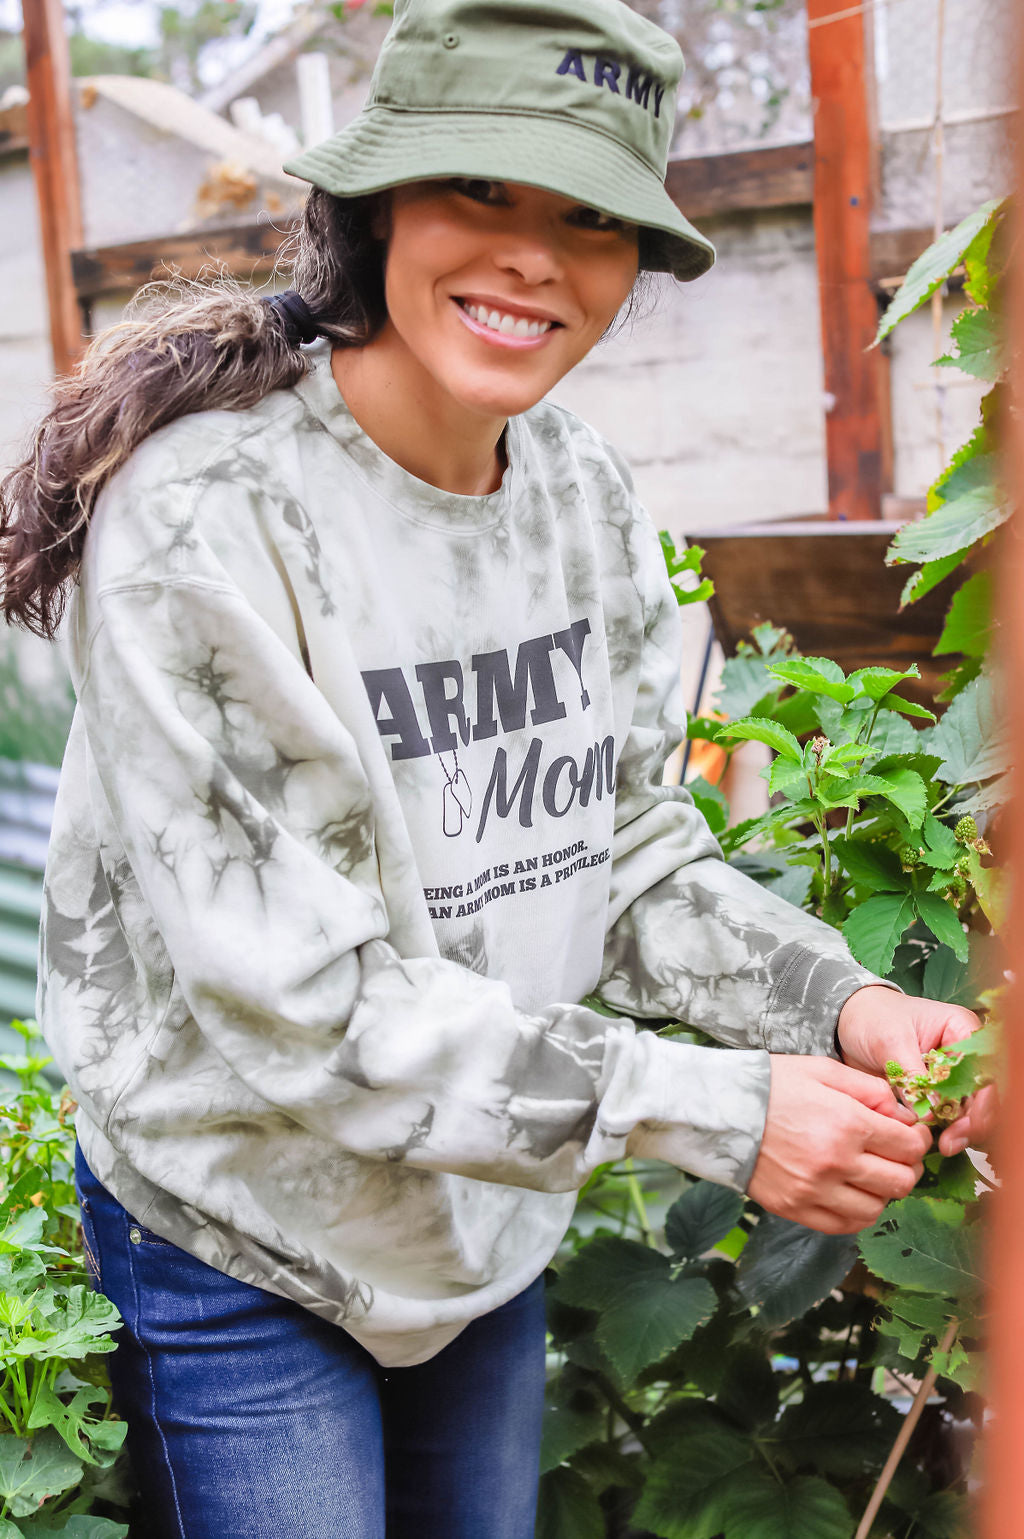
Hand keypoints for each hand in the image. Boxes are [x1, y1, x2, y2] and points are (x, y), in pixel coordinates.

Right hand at [748, 1055, 931, 1233]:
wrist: (720, 1111)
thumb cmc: (772, 1085)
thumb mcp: (823, 1070)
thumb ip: (868, 1089)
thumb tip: (901, 1113)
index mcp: (848, 1123)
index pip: (909, 1146)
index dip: (917, 1140)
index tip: (910, 1134)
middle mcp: (836, 1162)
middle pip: (900, 1182)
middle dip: (906, 1168)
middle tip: (896, 1156)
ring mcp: (815, 1191)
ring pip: (876, 1209)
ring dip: (882, 1193)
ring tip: (870, 1175)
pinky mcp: (796, 1209)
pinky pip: (845, 1226)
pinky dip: (856, 1213)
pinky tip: (850, 1194)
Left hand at [836, 985, 997, 1156]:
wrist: (849, 1023)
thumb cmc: (872, 1018)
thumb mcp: (890, 1040)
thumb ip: (912, 1073)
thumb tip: (932, 1111)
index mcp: (960, 1028)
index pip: (985, 1068)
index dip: (981, 1100)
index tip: (964, 1124)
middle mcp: (964, 1053)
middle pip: (985, 1094)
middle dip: (974, 1122)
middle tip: (950, 1143)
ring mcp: (953, 1074)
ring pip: (973, 1110)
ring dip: (963, 1131)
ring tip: (944, 1145)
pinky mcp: (939, 1093)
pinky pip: (952, 1117)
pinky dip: (947, 1131)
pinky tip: (936, 1143)